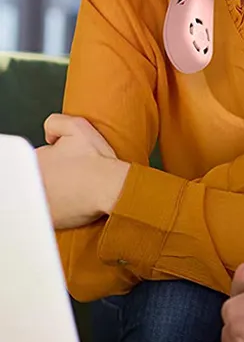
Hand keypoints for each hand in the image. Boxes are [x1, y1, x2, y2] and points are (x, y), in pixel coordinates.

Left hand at [36, 114, 129, 228]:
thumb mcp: (77, 126)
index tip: (68, 162)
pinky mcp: (50, 219)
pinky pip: (53, 212)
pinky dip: (62, 208)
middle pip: (41, 176)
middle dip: (55, 174)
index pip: (39, 159)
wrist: (112, 187)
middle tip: (74, 174)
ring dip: (57, 191)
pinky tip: (77, 201)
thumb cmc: (98, 161)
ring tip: (77, 187)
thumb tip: (49, 135)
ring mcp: (40, 202)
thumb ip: (55, 122)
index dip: (56, 158)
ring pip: (46, 194)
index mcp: (35, 160)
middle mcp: (33, 182)